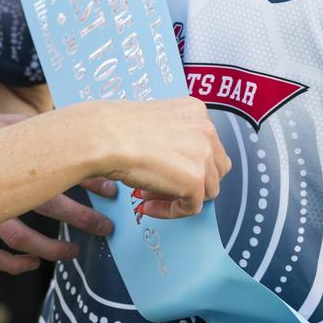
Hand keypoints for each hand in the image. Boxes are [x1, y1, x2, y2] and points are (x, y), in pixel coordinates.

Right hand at [0, 110, 118, 274]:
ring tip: (74, 251)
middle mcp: (2, 185)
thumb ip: (50, 133)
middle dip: (81, 217)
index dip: (90, 183)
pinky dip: (10, 264)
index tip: (112, 192)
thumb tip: (91, 133)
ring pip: (19, 237)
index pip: (62, 171)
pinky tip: (32, 263)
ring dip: (50, 248)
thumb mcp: (19, 125)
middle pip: (48, 204)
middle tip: (106, 227)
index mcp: (18, 158)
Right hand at [98, 97, 231, 217]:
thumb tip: (177, 160)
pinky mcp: (195, 180)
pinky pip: (192, 207)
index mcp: (196, 110)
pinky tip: (150, 206)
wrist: (107, 135)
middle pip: (216, 167)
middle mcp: (206, 129)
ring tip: (151, 196)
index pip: (209, 145)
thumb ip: (176, 136)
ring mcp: (204, 155)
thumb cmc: (118, 127)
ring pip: (208, 189)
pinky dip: (171, 211)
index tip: (170, 171)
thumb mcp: (157, 121)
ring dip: (180, 197)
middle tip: (163, 187)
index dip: (190, 163)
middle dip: (193, 181)